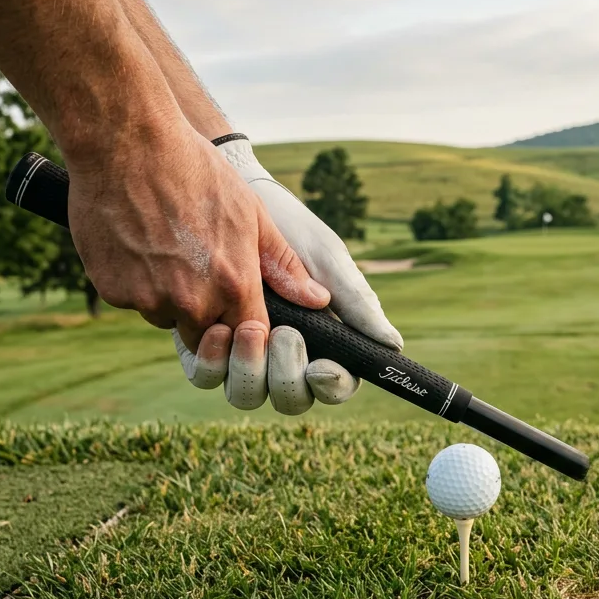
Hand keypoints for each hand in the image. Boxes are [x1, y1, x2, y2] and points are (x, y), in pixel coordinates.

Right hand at [66, 120, 331, 362]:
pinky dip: (136, 282)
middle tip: (198, 268)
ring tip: (166, 245)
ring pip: (166, 318)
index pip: (250, 339)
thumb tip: (317, 300)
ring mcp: (148, 298)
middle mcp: (191, 301)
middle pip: (206, 338)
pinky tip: (138, 241)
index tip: (241, 312)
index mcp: (233, 285)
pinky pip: (132, 301)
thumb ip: (283, 264)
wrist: (126, 143)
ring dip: (169, 298)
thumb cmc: (195, 171)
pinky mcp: (112, 292)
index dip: (246, 331)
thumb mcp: (252, 212)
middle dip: (207, 318)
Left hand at [174, 137, 402, 414]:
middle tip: (287, 334)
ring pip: (248, 395)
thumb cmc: (292, 228)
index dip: (331, 386)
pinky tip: (217, 328)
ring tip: (250, 329)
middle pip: (291, 398)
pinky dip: (213, 361)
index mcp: (324, 344)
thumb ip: (356, 303)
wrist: (235, 200)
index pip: (335, 385)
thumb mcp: (327, 261)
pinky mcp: (206, 347)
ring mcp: (244, 356)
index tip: (321, 367)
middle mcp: (284, 359)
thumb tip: (393, 345)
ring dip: (249, 371)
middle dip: (287, 376)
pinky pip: (207, 376)